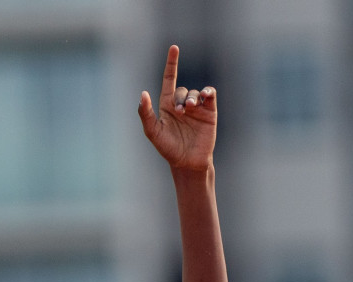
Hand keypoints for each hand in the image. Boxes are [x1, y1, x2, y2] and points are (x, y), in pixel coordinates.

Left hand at [138, 45, 216, 171]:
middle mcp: (182, 104)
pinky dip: (208, 92)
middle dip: (181, 98)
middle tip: (181, 112)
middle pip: (182, 89)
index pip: (169, 79)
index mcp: (167, 105)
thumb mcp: (153, 132)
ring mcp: (197, 107)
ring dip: (192, 98)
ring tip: (190, 109)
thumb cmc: (168, 148)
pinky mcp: (209, 112)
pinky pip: (210, 95)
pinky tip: (205, 95)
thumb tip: (143, 93)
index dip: (171, 64)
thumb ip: (146, 114)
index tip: (174, 48)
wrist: (187, 162)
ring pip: (196, 92)